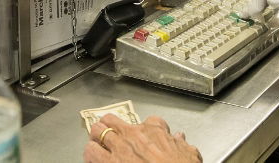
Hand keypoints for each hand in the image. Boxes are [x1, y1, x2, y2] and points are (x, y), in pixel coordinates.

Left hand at [84, 113, 201, 162]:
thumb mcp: (188, 155)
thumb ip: (182, 145)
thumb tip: (181, 139)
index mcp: (154, 131)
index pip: (151, 121)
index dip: (148, 127)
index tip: (147, 133)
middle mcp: (133, 135)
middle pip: (113, 120)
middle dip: (109, 124)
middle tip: (108, 130)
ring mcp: (119, 148)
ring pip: (98, 131)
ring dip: (96, 137)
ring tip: (95, 141)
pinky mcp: (108, 162)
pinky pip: (91, 153)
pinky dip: (90, 154)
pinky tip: (91, 157)